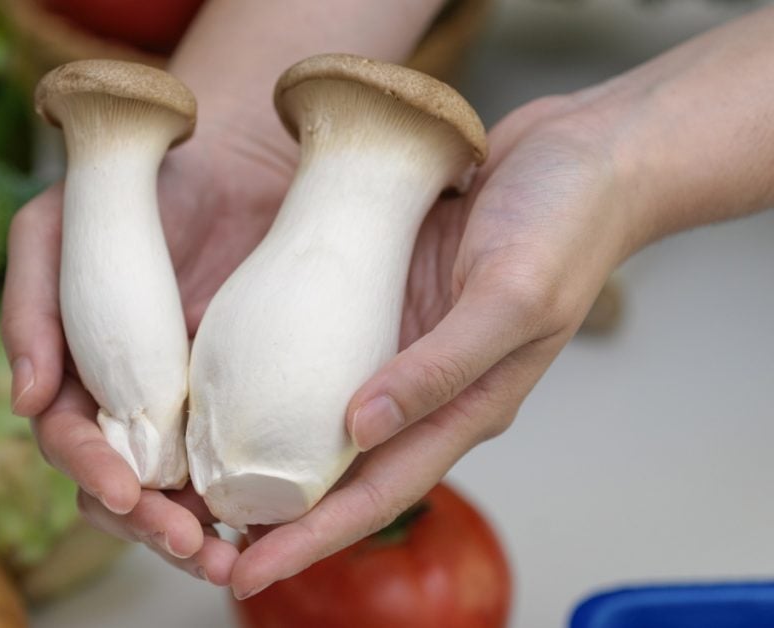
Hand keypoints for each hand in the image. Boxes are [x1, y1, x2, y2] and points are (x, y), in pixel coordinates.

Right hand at [1, 135, 291, 584]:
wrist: (232, 159)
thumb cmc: (133, 188)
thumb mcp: (57, 227)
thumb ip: (29, 304)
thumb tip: (23, 399)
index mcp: (79, 373)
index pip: (73, 442)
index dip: (93, 472)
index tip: (128, 492)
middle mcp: (131, 402)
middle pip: (125, 488)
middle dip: (150, 525)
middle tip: (193, 547)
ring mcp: (189, 408)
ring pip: (182, 492)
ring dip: (196, 534)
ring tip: (230, 557)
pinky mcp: (246, 402)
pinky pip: (244, 464)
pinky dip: (251, 503)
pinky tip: (274, 528)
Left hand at [229, 95, 642, 596]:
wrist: (584, 154)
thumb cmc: (566, 223)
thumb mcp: (509, 296)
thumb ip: (442, 367)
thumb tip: (361, 429)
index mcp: (464, 408)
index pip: (378, 493)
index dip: (313, 538)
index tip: (250, 572)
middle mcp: (424, 388)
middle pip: (339, 468)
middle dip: (276, 509)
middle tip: (202, 534)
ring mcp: (399, 345)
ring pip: (322, 414)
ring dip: (267, 446)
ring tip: (203, 468)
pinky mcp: (381, 301)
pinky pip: (320, 348)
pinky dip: (277, 372)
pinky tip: (232, 377)